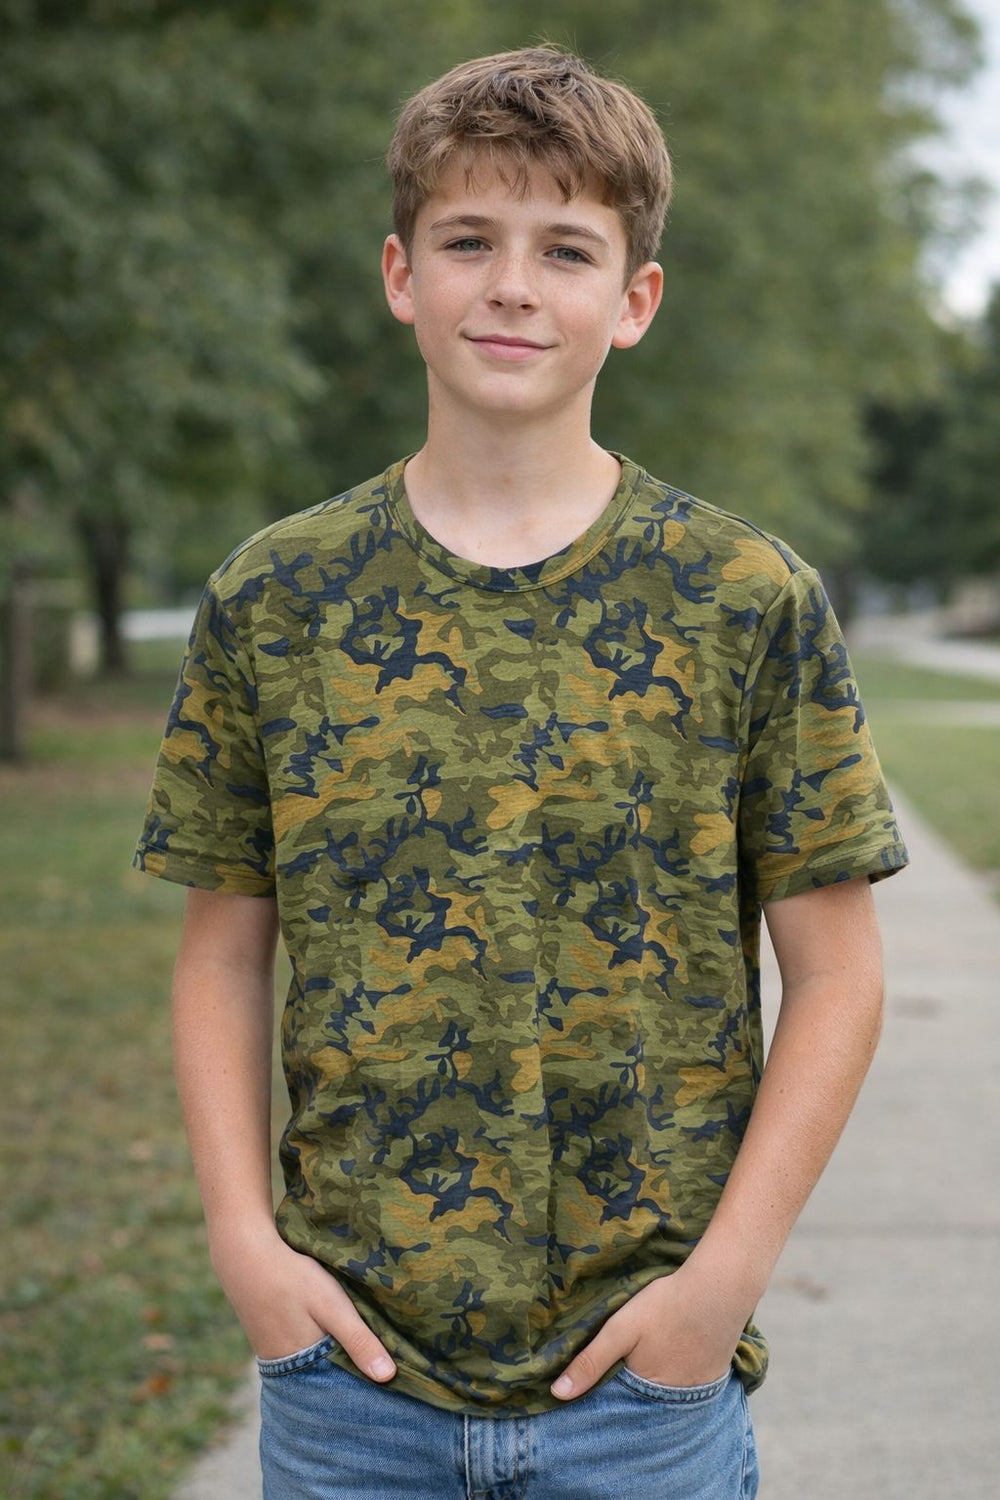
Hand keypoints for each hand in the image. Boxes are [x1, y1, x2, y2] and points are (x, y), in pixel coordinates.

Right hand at [210, 1221, 396, 1381]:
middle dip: (351, 1376)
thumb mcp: (332, 1306)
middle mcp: (287, 1369)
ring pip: (315, 1365)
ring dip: (335, 1360)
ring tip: (364, 1355)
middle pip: (327, 1380)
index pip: (340, 1389)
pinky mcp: (271, 1338)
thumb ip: (358, 1340)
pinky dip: (319, 1347)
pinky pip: (302, 1352)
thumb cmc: (291, 1279)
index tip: (391, 1386)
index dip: (363, 1387)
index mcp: (303, 1368)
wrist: (244, 1254)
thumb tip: (388, 1377)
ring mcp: (276, 1354)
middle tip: (383, 1371)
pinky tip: (332, 1337)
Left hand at [550, 1264, 742, 1401]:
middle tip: (620, 1376)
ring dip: (654, 1390)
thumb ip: (590, 1362)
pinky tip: (670, 1362)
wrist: (720, 1288)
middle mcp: (676, 1404)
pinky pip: (688, 1389)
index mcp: (648, 1396)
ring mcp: (698, 1393)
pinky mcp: (714, 1378)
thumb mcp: (621, 1330)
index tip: (589, 1395)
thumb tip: (557, 1394)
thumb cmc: (666, 1307)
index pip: (620, 1410)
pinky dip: (676, 1380)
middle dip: (629, 1399)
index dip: (605, 1400)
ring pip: (667, 1399)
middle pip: (644, 1406)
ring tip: (644, 1370)